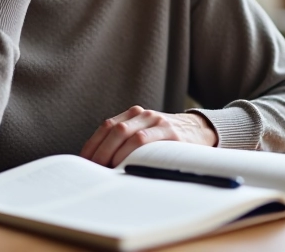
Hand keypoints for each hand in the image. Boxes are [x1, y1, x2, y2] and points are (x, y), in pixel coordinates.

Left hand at [79, 105, 218, 167]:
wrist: (201, 130)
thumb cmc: (167, 139)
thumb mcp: (146, 133)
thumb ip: (126, 141)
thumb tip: (99, 164)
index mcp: (134, 114)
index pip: (106, 126)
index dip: (93, 144)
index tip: (83, 161)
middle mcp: (144, 114)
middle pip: (114, 129)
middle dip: (100, 151)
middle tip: (93, 169)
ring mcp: (158, 122)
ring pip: (128, 133)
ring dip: (114, 153)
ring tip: (106, 169)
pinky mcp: (171, 134)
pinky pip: (146, 141)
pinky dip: (132, 153)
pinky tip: (126, 165)